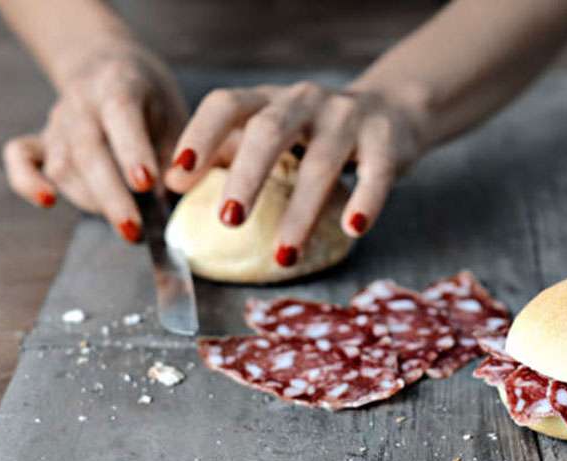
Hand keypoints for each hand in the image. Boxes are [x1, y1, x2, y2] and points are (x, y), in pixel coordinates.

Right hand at [2, 48, 187, 241]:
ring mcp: (57, 122)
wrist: (109, 69)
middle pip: (88, 151)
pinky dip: (27, 181)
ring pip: (63, 165)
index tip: (147, 184)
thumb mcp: (175, 116)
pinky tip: (48, 201)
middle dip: (112, 195)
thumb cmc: (152, 102)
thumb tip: (174, 195)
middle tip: (134, 229)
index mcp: (118, 84)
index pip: (120, 114)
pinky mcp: (40, 139)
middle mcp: (81, 102)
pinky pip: (19, 158)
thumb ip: (175, 153)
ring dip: (91, 200)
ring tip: (128, 228)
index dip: (132, 150)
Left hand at [163, 81, 424, 265]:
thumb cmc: (318, 133)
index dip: (200, 136)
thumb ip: (228, 153)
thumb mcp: (274, 132)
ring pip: (322, 162)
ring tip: (284, 255)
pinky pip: (376, 173)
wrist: (393, 111)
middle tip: (229, 220)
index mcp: (269, 100)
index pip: (227, 105)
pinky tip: (352, 228)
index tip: (178, 176)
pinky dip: (364, 201)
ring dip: (301, 212)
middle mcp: (305, 102)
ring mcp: (347, 119)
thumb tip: (172, 184)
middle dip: (247, 177)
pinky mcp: (386, 142)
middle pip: (270, 132)